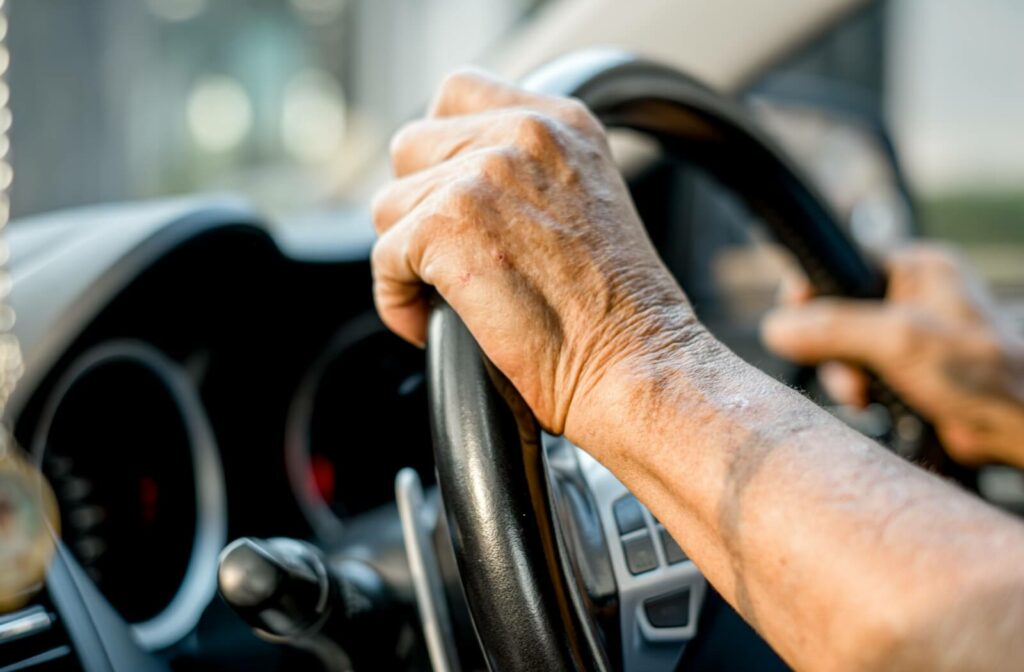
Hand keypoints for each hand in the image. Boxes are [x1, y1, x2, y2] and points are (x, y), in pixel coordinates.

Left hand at [371, 69, 707, 437]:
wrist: (634, 361)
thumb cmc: (619, 311)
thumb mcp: (589, 203)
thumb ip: (528, 174)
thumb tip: (461, 186)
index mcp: (560, 123)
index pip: (459, 92)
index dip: (442, 150)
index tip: (452, 199)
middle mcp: (521, 134)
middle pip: (412, 148)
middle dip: (419, 208)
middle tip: (449, 259)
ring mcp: (482, 176)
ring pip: (390, 206)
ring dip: (407, 257)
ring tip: (446, 298)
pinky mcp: (447, 224)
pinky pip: (383, 259)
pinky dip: (397, 300)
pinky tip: (430, 324)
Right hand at [762, 244, 1023, 466]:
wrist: (1017, 426)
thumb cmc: (983, 373)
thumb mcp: (899, 339)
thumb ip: (834, 328)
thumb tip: (777, 327)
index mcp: (916, 268)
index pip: (843, 262)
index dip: (813, 288)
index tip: (795, 314)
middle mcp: (909, 296)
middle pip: (834, 311)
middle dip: (832, 347)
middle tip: (847, 371)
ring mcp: (905, 335)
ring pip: (841, 347)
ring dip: (844, 375)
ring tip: (864, 396)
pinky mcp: (902, 370)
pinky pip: (857, 373)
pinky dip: (858, 391)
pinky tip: (874, 405)